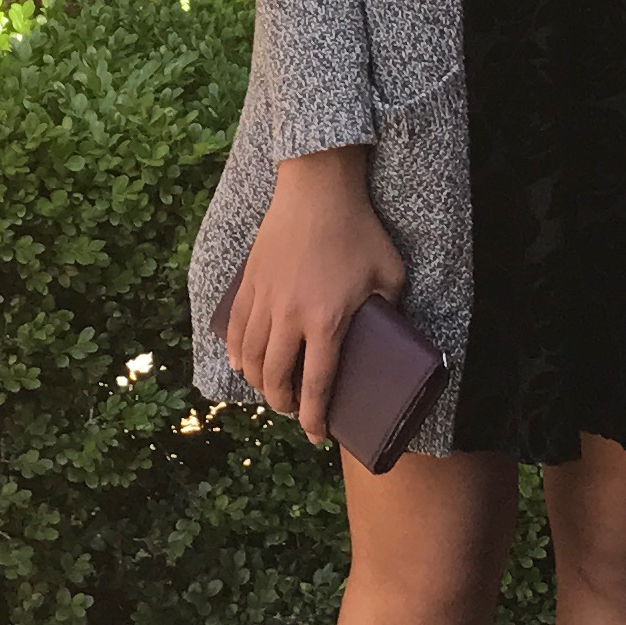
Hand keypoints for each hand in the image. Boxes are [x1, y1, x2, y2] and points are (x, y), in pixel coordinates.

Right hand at [223, 146, 406, 446]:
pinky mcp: (248, 284)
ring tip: (271, 391)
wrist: (318, 189)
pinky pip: (235, 330)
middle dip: (283, 405)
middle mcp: (290, 317)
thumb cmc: (360, 230)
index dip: (315, 417)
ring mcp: (264, 300)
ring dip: (259, 383)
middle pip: (276, 378)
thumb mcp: (390, 274)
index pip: (317, 384)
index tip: (317, 436)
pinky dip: (237, 353)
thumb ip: (389, 310)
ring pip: (251, 358)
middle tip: (293, 412)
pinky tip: (244, 362)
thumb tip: (390, 337)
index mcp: (328, 321)